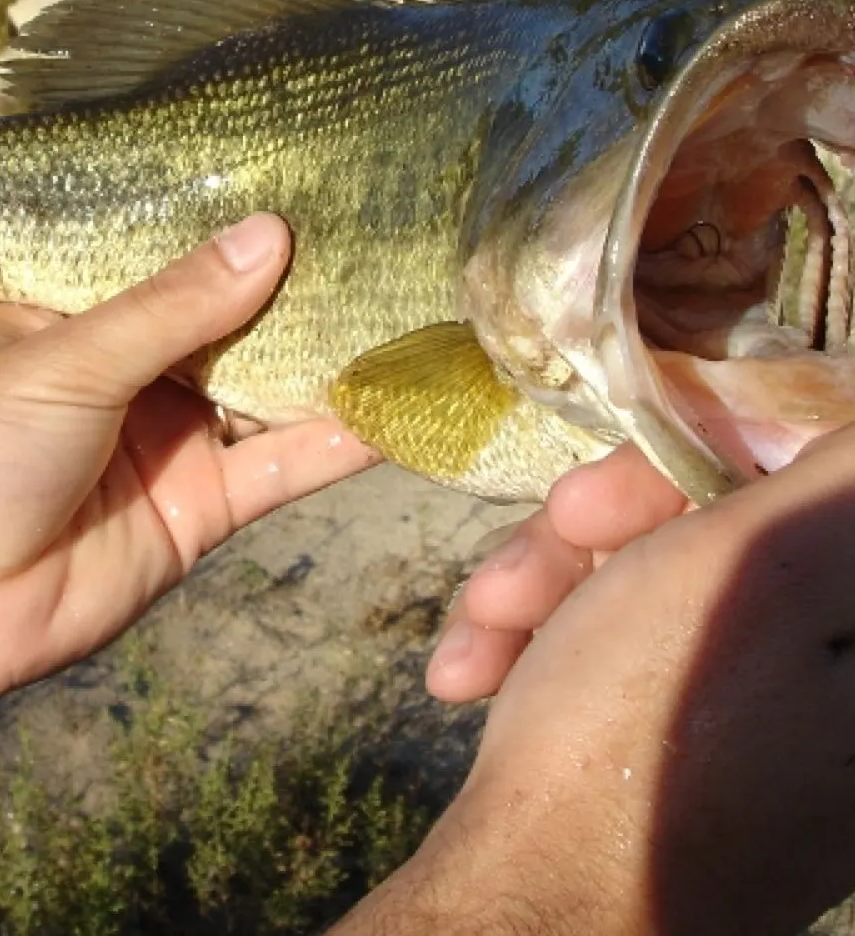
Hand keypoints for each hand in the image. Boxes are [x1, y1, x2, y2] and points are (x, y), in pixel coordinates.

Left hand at [0, 213, 379, 709]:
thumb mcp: (68, 359)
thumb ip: (173, 307)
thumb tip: (270, 234)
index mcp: (73, 313)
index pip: (165, 256)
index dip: (229, 225)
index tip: (309, 179)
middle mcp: (129, 369)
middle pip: (229, 322)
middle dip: (297, 290)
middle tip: (386, 235)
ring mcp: (170, 437)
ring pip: (265, 390)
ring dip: (328, 362)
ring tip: (414, 307)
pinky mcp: (202, 507)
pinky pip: (278, 466)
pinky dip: (334, 443)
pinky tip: (399, 406)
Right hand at [344, 429, 854, 934]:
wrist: (546, 912)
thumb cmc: (647, 732)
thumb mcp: (761, 565)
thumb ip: (836, 471)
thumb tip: (852, 410)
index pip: (803, 473)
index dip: (702, 452)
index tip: (610, 486)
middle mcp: (835, 677)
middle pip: (716, 524)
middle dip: (591, 533)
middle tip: (517, 571)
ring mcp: (767, 720)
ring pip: (651, 577)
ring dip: (544, 587)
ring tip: (477, 637)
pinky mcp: (697, 748)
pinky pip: (626, 643)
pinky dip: (544, 640)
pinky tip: (480, 670)